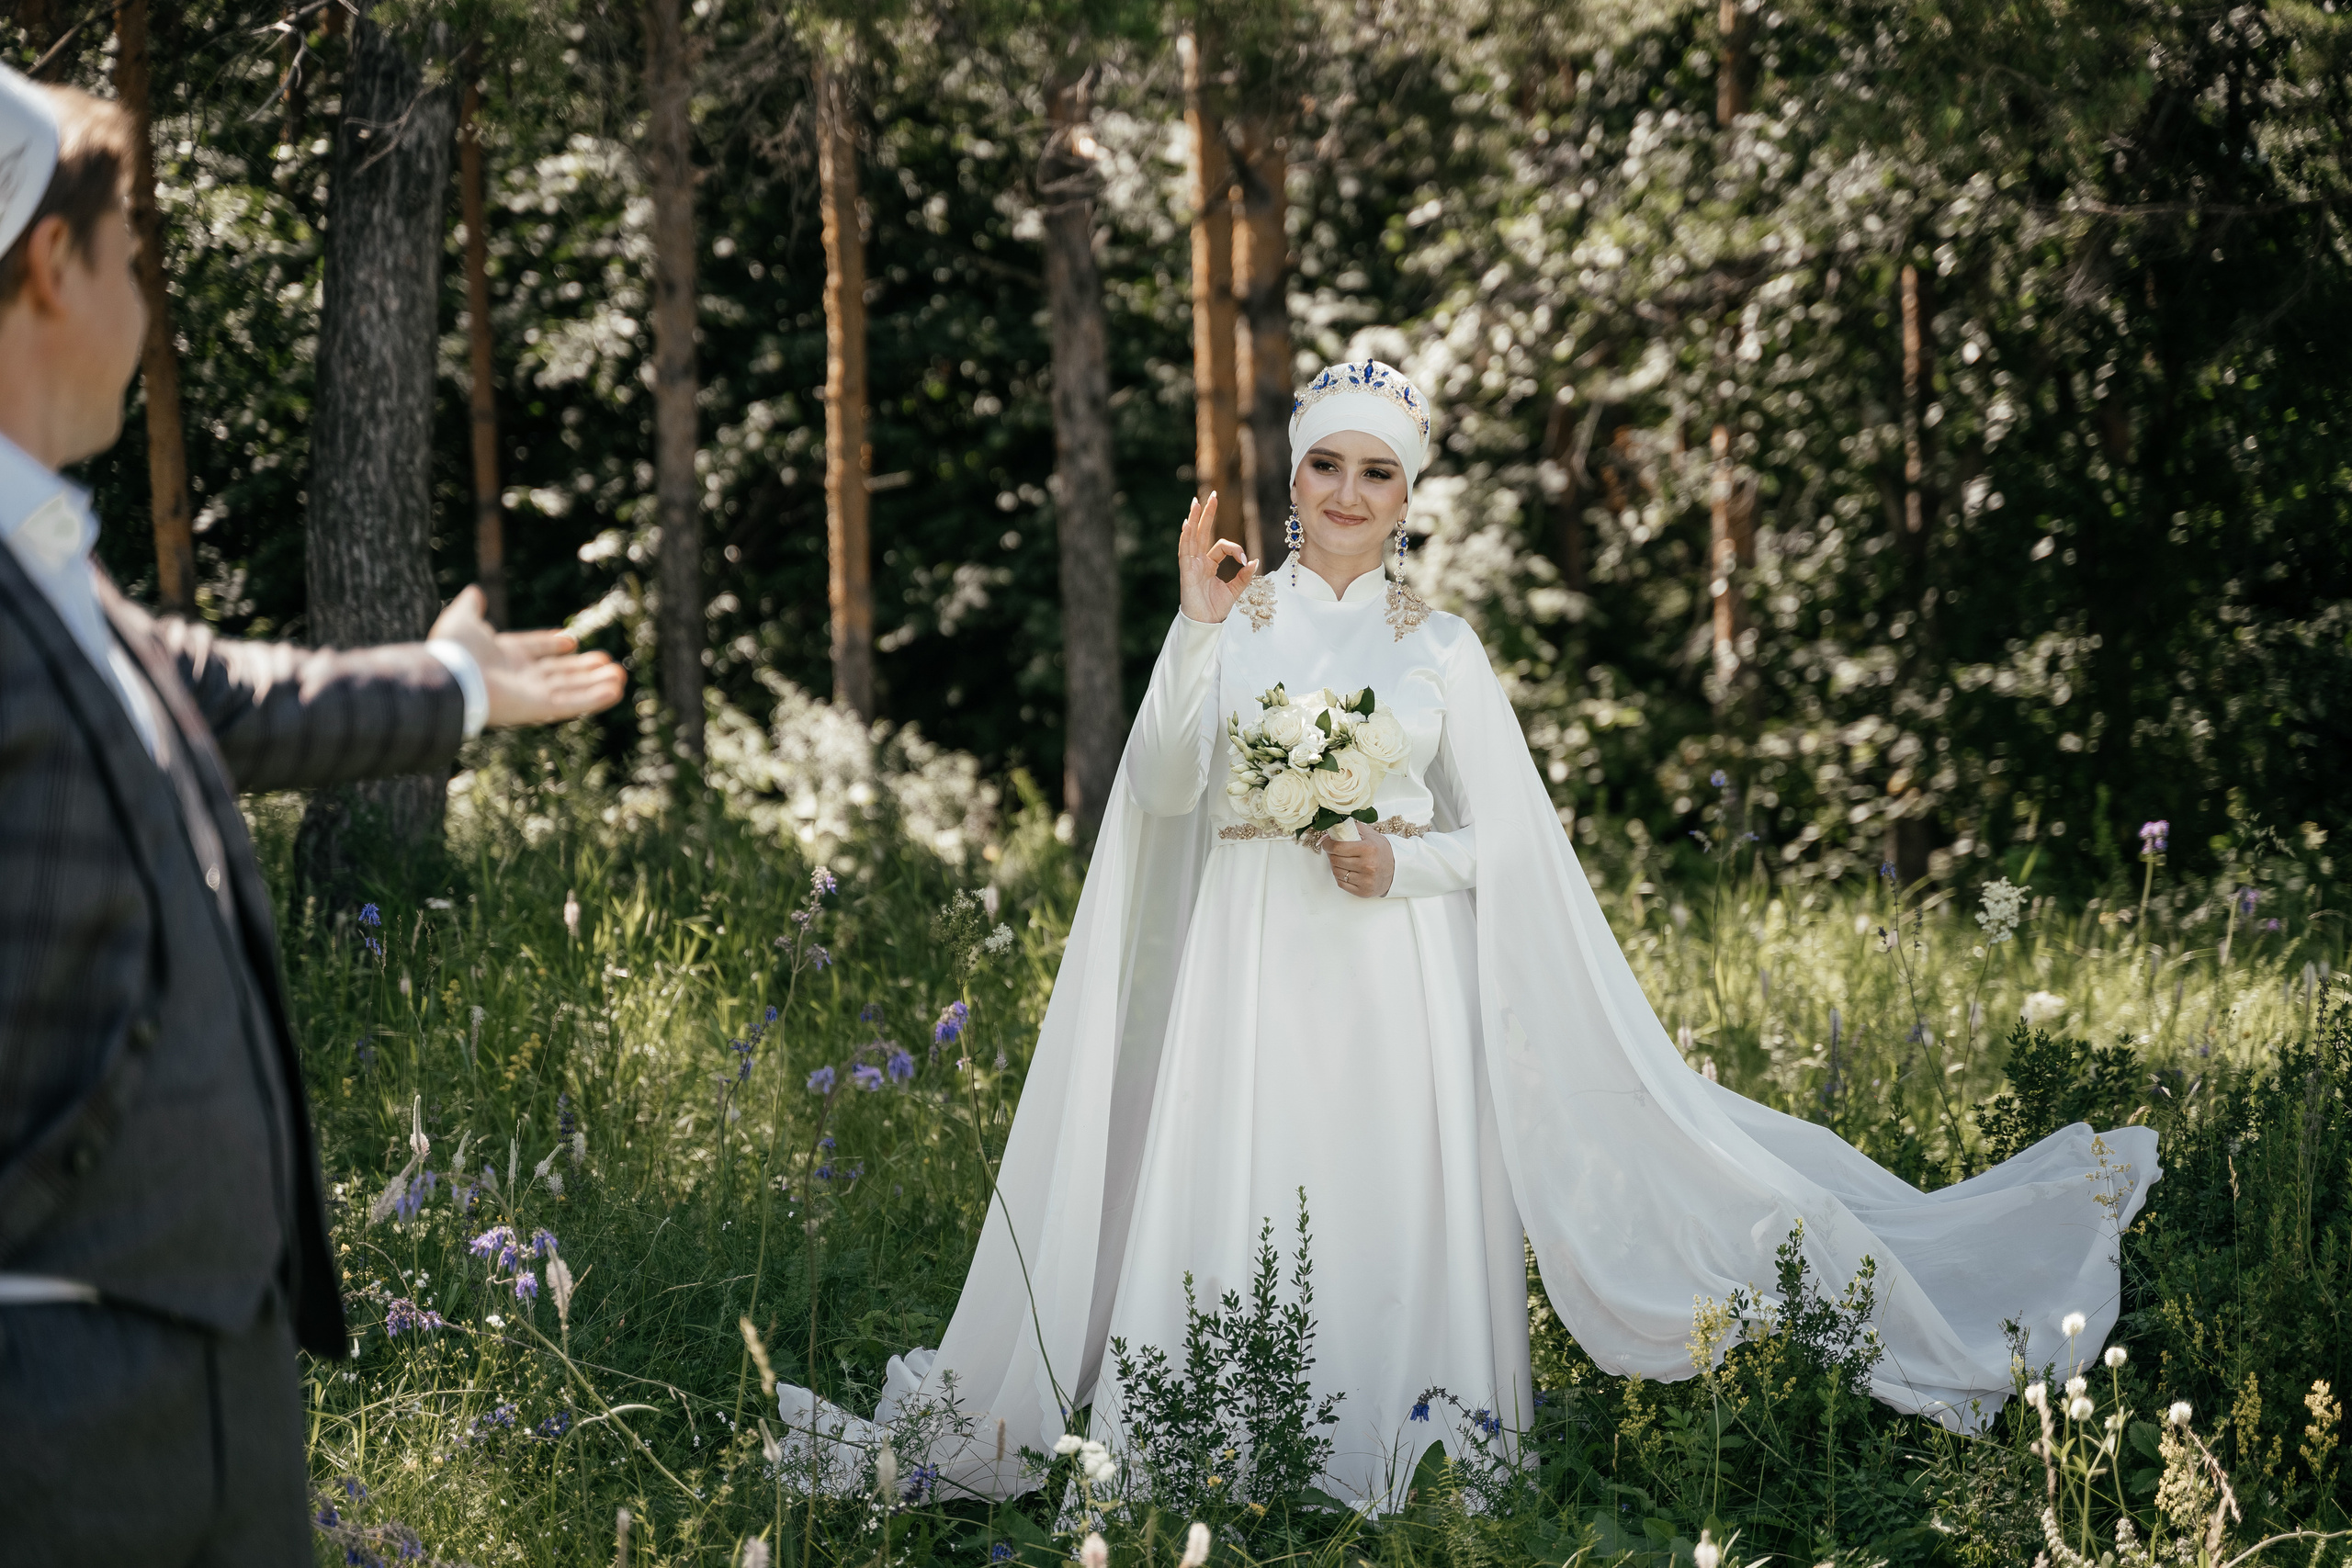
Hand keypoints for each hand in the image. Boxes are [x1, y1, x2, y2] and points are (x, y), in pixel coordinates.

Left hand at [428, 586, 627, 727]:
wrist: (451, 678)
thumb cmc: (455, 650)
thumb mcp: (462, 620)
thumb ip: (470, 607)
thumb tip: (474, 591)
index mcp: (504, 656)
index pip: (536, 649)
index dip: (553, 645)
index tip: (571, 641)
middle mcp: (520, 676)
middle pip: (559, 672)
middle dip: (584, 669)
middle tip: (608, 663)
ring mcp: (532, 693)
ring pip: (571, 688)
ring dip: (596, 683)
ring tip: (620, 676)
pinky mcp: (540, 708)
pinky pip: (572, 703)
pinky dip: (594, 698)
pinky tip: (615, 691)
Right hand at [1175, 492, 1256, 622]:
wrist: (1206, 623)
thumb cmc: (1216, 609)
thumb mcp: (1235, 590)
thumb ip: (1244, 576)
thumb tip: (1255, 561)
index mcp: (1209, 565)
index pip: (1221, 546)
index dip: (1235, 549)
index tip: (1245, 559)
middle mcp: (1198, 561)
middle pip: (1202, 532)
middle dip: (1207, 514)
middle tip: (1213, 495)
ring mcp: (1190, 565)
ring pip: (1192, 537)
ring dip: (1193, 519)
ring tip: (1196, 502)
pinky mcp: (1186, 571)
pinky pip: (1185, 550)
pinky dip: (1186, 537)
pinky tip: (1187, 524)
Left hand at [1325, 829, 1393, 898]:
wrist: (1397, 869)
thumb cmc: (1382, 852)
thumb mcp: (1370, 835)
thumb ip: (1352, 829)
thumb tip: (1332, 830)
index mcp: (1368, 849)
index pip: (1338, 847)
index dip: (1328, 844)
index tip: (1327, 843)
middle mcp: (1367, 866)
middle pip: (1335, 860)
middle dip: (1332, 854)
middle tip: (1336, 851)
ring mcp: (1365, 880)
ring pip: (1336, 872)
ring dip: (1336, 865)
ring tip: (1343, 861)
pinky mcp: (1363, 891)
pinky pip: (1341, 883)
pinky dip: (1341, 876)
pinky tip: (1348, 871)